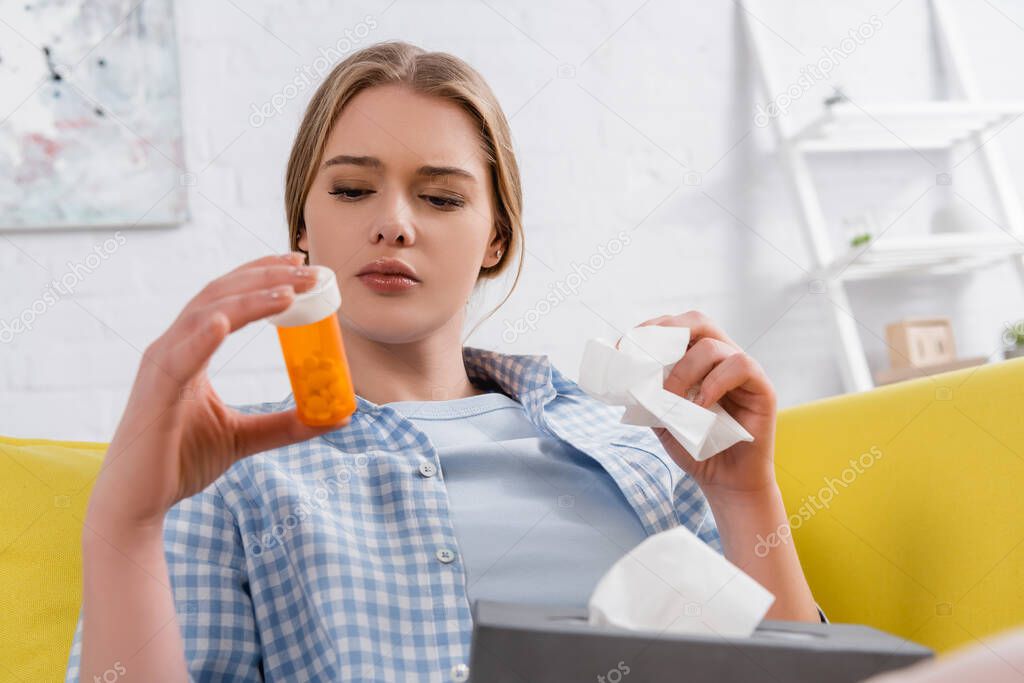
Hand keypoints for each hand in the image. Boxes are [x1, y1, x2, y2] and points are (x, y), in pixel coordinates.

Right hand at [86, 253, 350, 532]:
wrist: (137, 504)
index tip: (299, 263)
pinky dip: (202, 336)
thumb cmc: (180, 462)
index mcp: (190, 350)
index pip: (227, 297)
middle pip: (219, 294)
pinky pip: (178, 357)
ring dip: (247, 299)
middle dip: (264, 277)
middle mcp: (173, 348)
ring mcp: (160, 366)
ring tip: (287, 292)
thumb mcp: (244, 438)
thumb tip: (336, 418)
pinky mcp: (153, 393)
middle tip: (307, 268)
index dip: (261, 275)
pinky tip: (226, 322)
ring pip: (205, 315)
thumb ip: (285, 425)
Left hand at [637, 311, 777, 500]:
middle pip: (697, 321)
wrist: (725, 480)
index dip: (649, 330)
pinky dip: (714, 382)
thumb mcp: (661, 417)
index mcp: (696, 358)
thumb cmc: (695, 446)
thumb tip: (625, 376)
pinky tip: (701, 405)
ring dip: (683, 371)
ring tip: (671, 400)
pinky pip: (739, 365)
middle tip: (645, 358)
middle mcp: (721, 356)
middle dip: (667, 332)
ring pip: (712, 346)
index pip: (674, 327)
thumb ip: (648, 393)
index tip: (623, 349)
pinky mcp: (761, 387)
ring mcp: (742, 369)